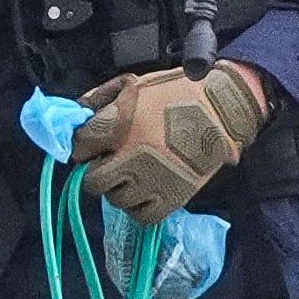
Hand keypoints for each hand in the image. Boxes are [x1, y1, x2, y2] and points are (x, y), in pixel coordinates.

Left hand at [68, 65, 268, 223]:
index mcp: (121, 124)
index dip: (84, 145)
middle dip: (96, 171)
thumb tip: (77, 115)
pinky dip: (138, 206)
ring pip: (116, 200)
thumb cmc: (177, 92)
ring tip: (131, 174)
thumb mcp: (134, 83)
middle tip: (108, 162)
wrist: (222, 108)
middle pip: (93, 181)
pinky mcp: (173, 196)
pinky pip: (142, 215)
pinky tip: (144, 190)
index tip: (93, 144)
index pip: (81, 147)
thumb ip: (99, 99)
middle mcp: (133, 156)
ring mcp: (153, 179)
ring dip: (118, 188)